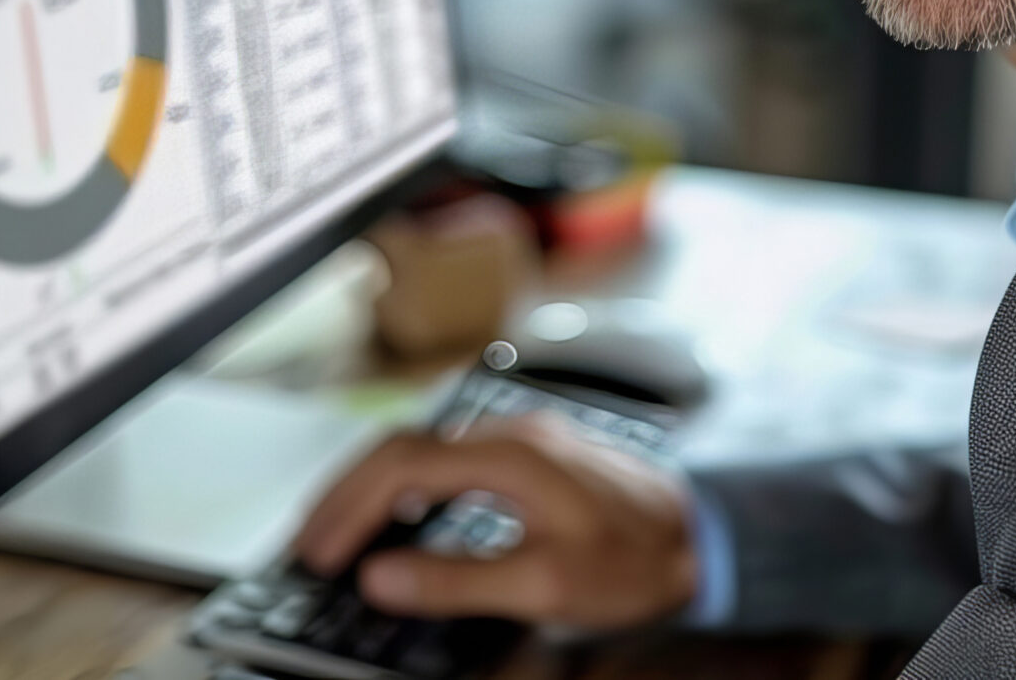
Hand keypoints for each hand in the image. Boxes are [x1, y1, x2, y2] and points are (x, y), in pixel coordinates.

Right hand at [293, 412, 699, 630]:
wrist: (707, 537)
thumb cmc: (638, 560)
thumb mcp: (545, 584)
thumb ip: (457, 579)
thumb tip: (381, 576)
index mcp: (508, 455)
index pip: (400, 467)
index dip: (349, 510)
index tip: (318, 554)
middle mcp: (510, 432)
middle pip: (401, 447)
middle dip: (345, 494)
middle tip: (308, 542)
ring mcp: (523, 437)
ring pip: (423, 446)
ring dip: (374, 485)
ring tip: (339, 529)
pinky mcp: (535, 453)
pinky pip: (451, 455)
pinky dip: (410, 483)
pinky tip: (402, 513)